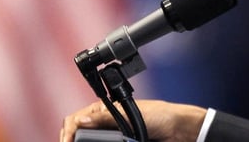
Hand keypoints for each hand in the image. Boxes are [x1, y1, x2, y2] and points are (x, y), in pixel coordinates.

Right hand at [60, 100, 206, 141]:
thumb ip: (106, 118)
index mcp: (106, 111)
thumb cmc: (160, 116)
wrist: (180, 131)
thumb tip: (81, 121)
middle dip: (72, 140)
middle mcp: (106, 124)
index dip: (68, 131)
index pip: (77, 119)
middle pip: (79, 134)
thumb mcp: (131, 114)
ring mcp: (114, 137)